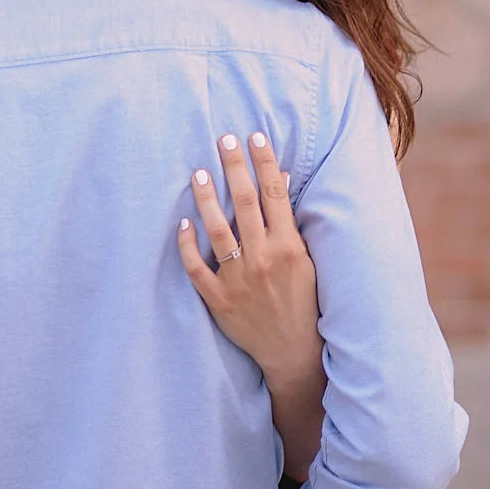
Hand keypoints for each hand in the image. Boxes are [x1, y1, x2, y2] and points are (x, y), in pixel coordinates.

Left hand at [179, 131, 324, 402]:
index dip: (264, 162)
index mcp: (290, 247)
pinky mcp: (220, 300)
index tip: (254, 136)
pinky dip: (188, 246)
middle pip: (247, 203)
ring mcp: (239, 280)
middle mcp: (264, 259)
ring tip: (198, 172)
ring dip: (207, 199)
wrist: (293, 352)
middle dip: (234, 168)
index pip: (275, 194)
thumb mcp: (306, 260)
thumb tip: (280, 178)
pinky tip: (182, 224)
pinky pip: (198, 269)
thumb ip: (289, 222)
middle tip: (223, 139)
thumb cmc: (303, 301)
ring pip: (218, 231)